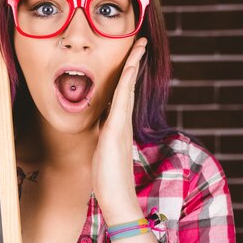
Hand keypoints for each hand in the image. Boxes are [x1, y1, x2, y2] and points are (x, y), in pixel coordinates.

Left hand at [91, 37, 146, 224]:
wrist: (117, 199)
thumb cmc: (109, 179)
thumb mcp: (103, 151)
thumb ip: (105, 137)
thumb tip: (102, 127)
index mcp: (118, 125)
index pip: (122, 93)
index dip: (126, 74)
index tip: (131, 57)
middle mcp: (122, 122)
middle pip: (128, 85)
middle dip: (134, 62)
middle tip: (140, 42)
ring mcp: (121, 126)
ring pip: (128, 89)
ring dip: (133, 66)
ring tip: (139, 47)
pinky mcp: (116, 132)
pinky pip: (122, 102)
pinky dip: (126, 84)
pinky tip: (129, 69)